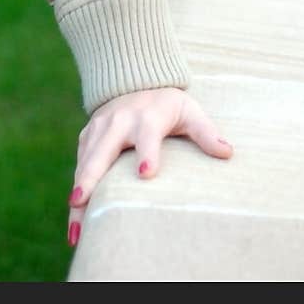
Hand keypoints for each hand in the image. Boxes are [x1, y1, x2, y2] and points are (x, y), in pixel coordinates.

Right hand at [66, 88, 230, 247]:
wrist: (133, 81)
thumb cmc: (167, 104)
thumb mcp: (188, 111)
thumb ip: (205, 132)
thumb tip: (227, 153)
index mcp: (147, 116)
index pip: (147, 135)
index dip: (147, 153)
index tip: (146, 174)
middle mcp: (118, 121)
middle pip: (102, 151)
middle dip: (90, 177)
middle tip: (80, 201)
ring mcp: (99, 129)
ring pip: (86, 161)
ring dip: (78, 190)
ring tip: (76, 222)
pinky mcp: (87, 137)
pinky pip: (79, 163)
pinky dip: (76, 187)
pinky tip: (76, 215)